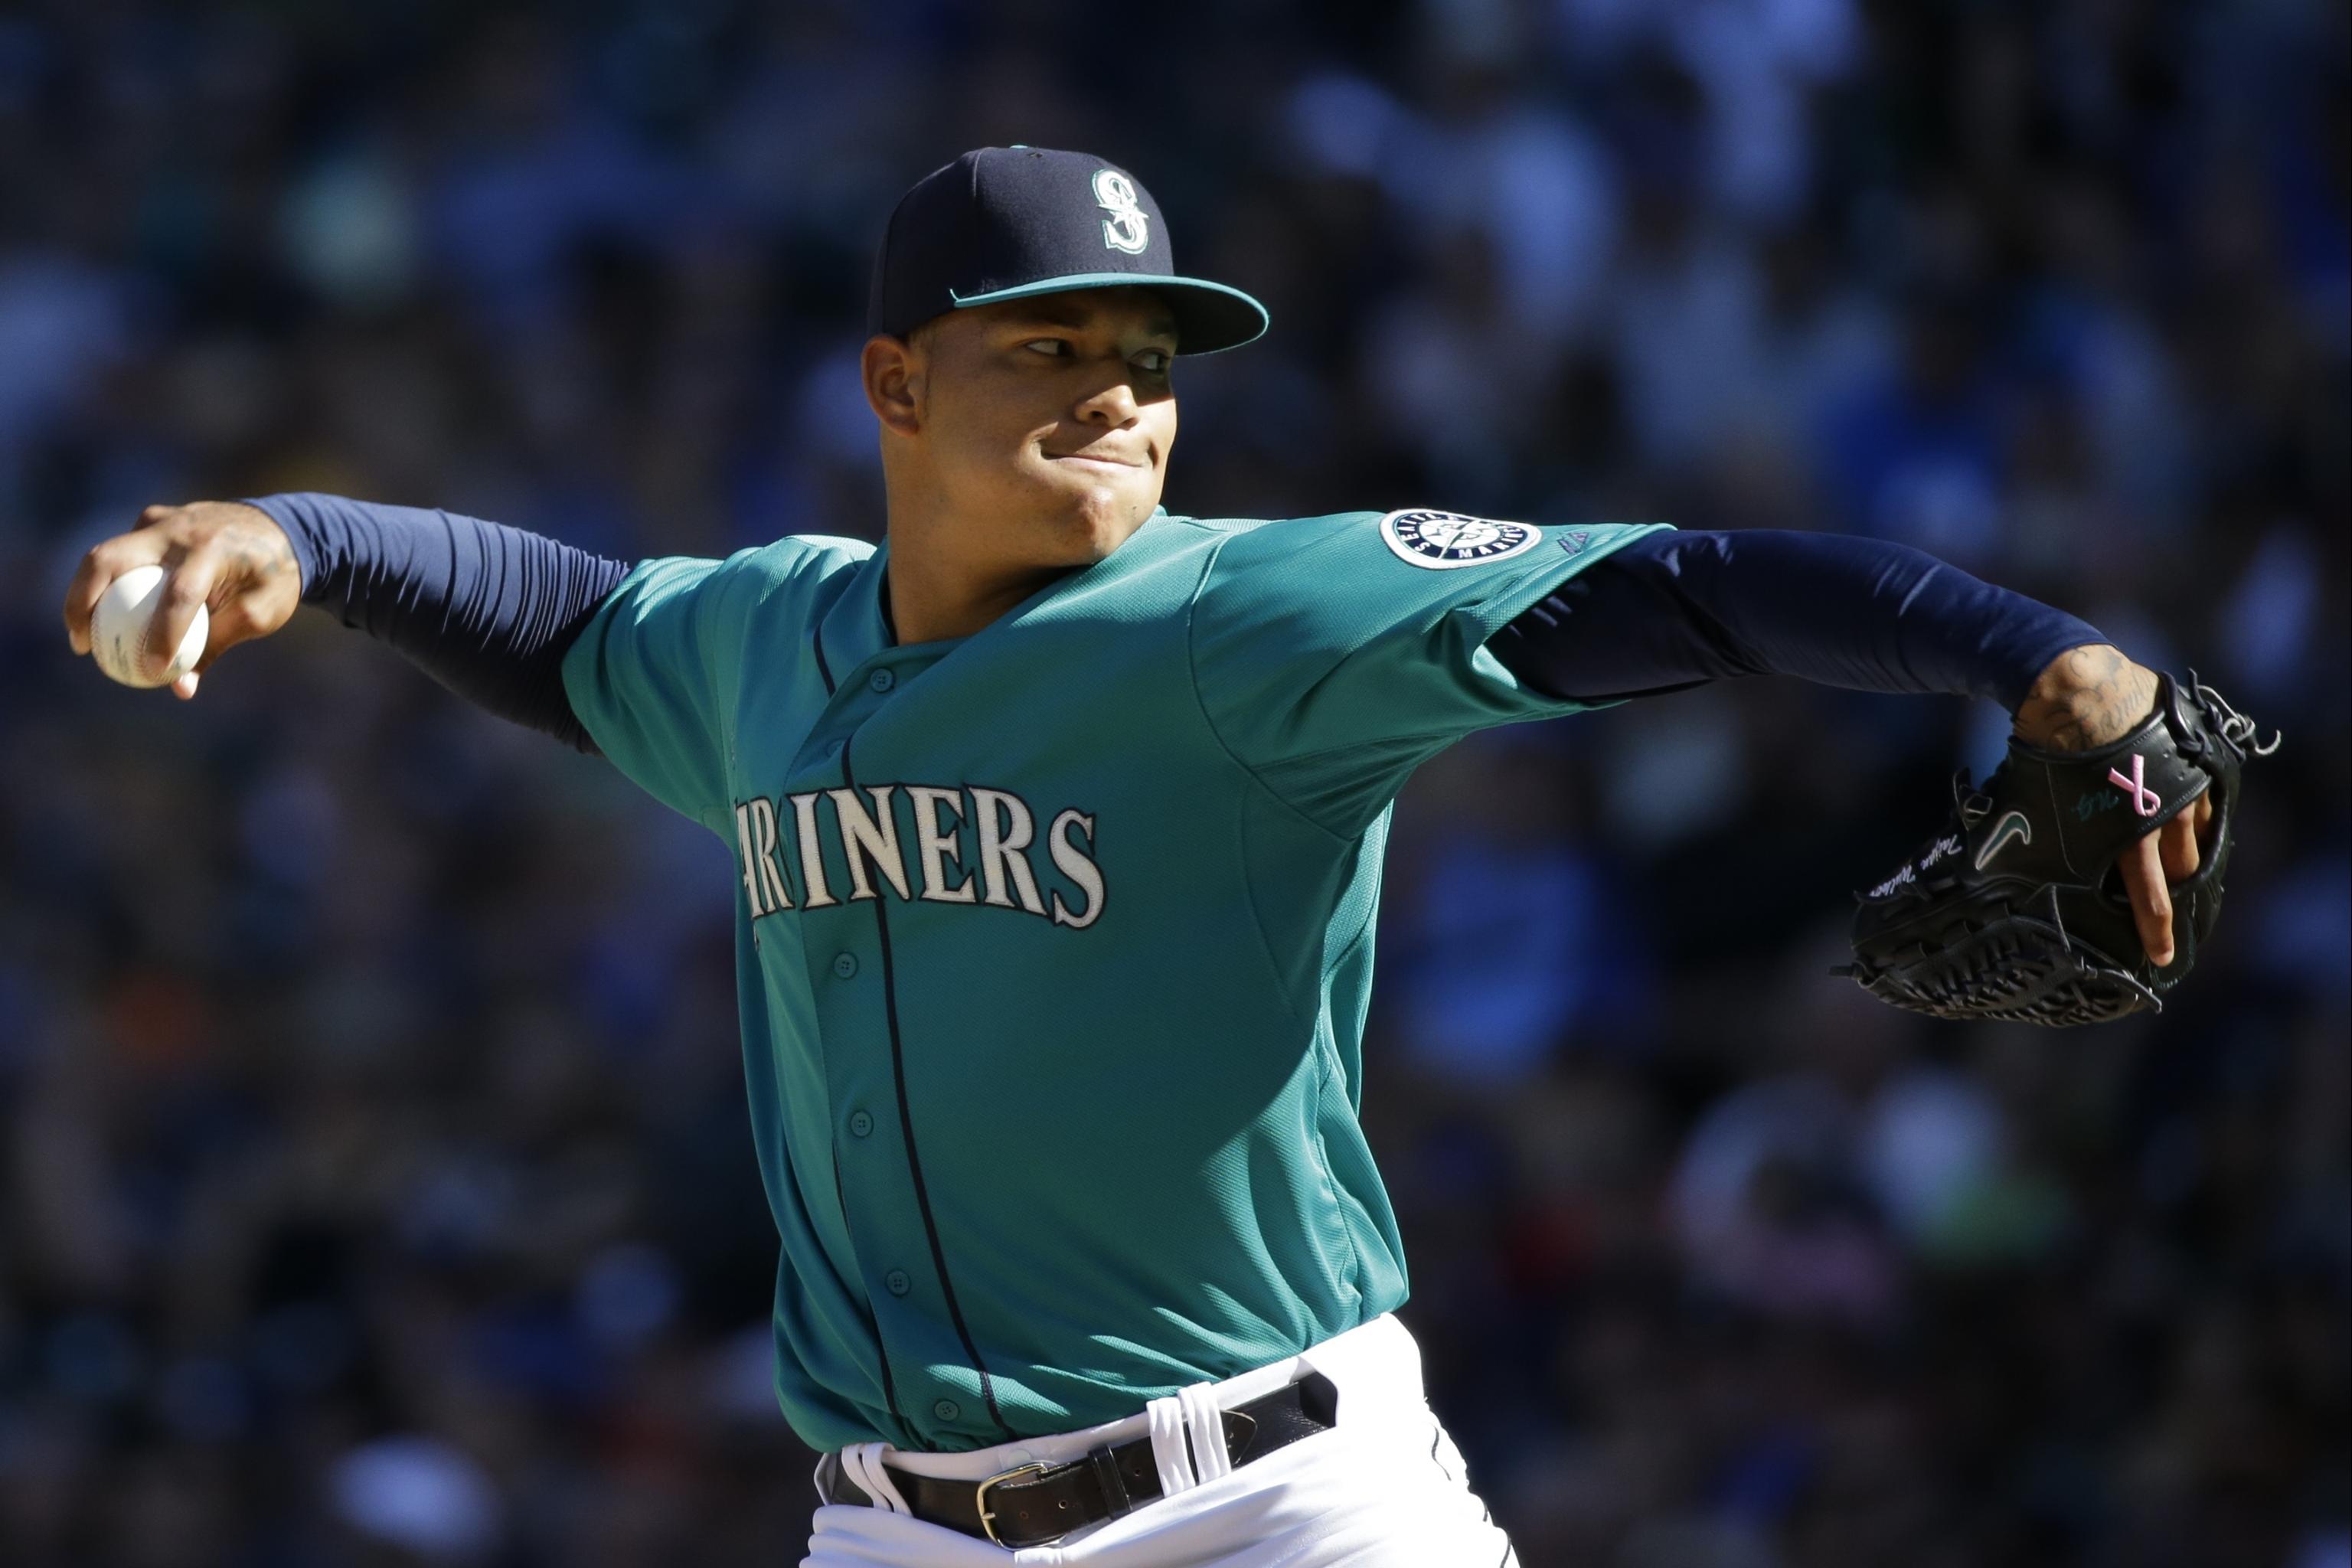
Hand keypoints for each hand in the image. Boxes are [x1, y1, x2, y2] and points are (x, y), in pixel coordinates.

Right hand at [63, 502, 301, 698]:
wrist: (280, 529)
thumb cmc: (272, 578)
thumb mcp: (260, 615)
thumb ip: (217, 646)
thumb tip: (179, 688)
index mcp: (213, 550)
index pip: (180, 595)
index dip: (163, 635)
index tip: (151, 670)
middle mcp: (178, 529)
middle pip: (111, 560)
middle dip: (85, 603)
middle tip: (82, 646)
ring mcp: (160, 520)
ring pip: (105, 555)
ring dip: (85, 595)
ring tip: (81, 638)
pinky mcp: (151, 521)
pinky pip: (120, 556)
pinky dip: (106, 585)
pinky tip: (102, 618)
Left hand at [2012, 643, 2208, 966]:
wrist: (2076, 690)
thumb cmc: (2045, 757)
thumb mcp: (2025, 814)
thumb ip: (2018, 852)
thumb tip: (1978, 880)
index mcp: (2130, 838)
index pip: (2150, 900)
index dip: (2155, 932)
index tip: (2161, 960)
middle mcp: (2167, 816)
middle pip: (2183, 870)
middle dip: (2178, 895)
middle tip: (2172, 912)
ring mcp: (2186, 783)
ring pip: (2196, 832)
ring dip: (2187, 853)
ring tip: (2179, 868)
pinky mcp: (2192, 755)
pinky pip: (2200, 796)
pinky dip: (2191, 813)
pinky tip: (2181, 816)